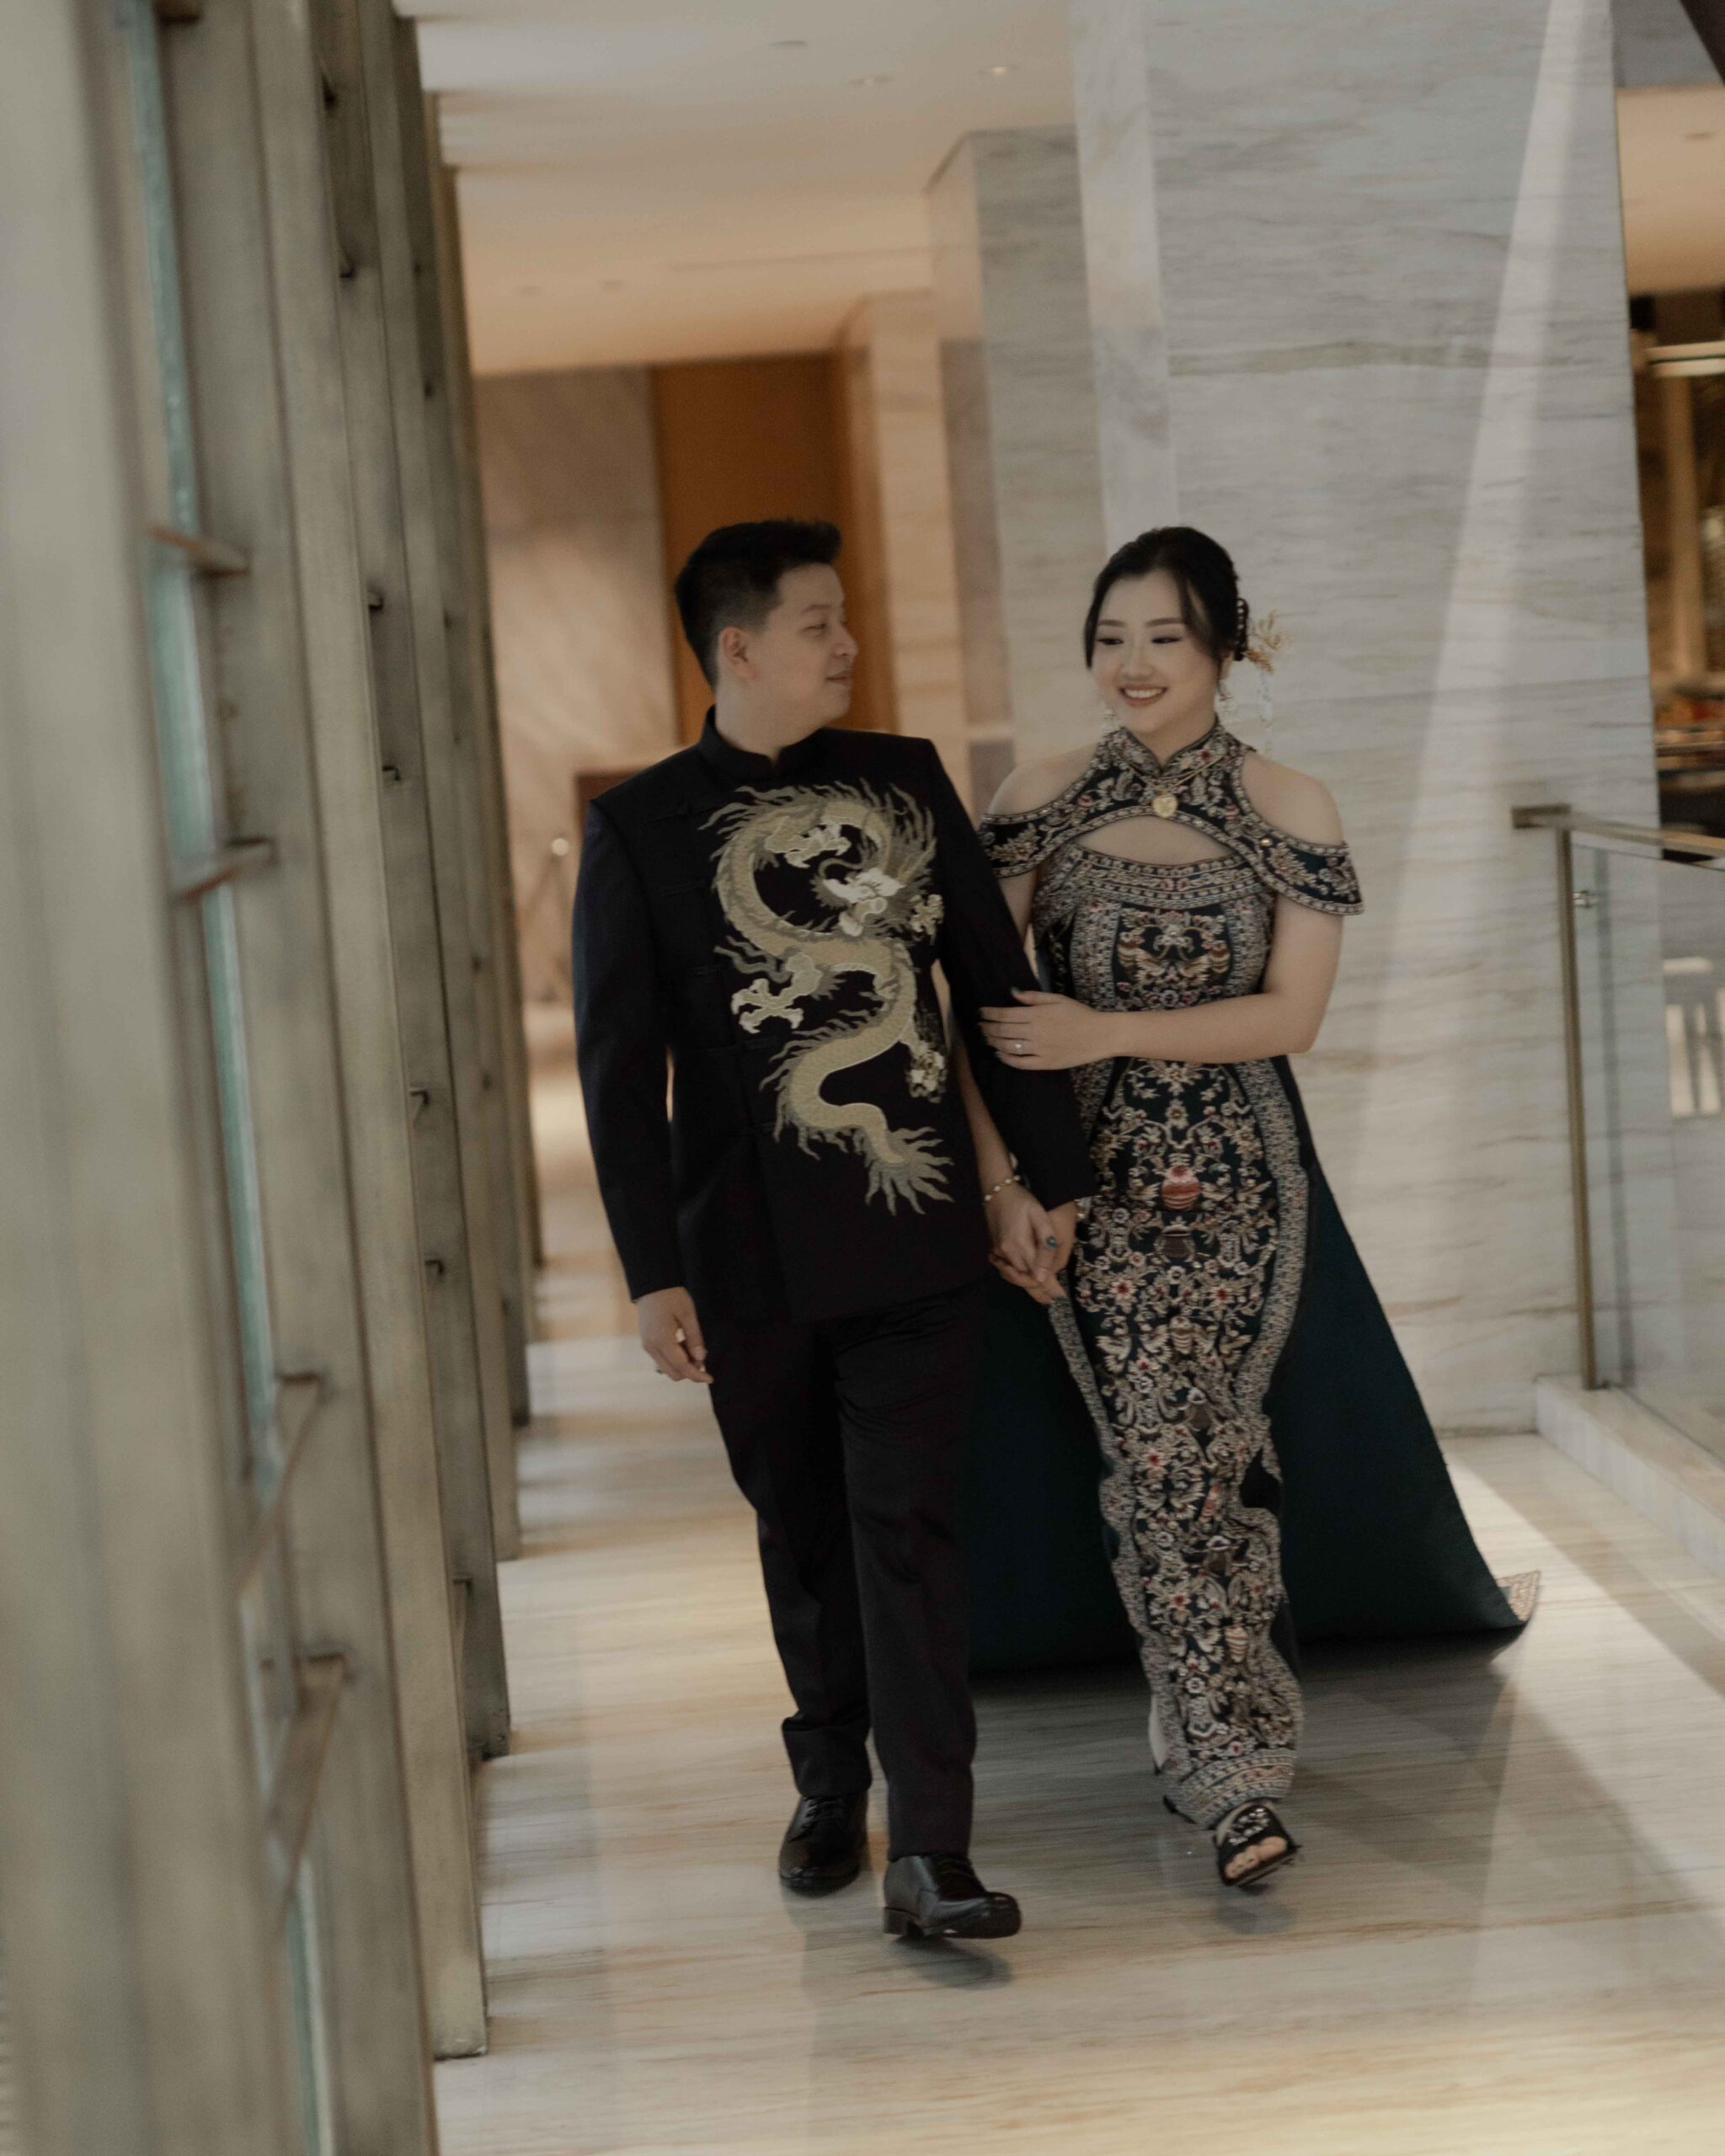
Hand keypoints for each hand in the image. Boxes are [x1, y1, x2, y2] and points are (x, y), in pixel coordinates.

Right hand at [636, 1286, 711, 1383]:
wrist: (651, 1285)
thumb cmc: (671, 1296)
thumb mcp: (688, 1314)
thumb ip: (694, 1338)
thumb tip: (701, 1359)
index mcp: (662, 1340)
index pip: (681, 1367)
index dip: (697, 1375)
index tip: (711, 1378)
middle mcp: (651, 1347)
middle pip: (673, 1373)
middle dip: (690, 1370)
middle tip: (700, 1353)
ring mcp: (647, 1346)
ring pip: (667, 1368)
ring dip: (682, 1364)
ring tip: (691, 1343)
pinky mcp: (647, 1343)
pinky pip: (662, 1359)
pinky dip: (674, 1358)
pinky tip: (681, 1342)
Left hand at [980, 990, 1114, 1071]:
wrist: (1100, 1034)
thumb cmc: (1079, 1014)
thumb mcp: (1057, 999)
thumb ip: (1033, 997)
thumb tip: (1012, 992)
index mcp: (1037, 1014)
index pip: (1005, 1014)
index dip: (989, 1014)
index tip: (981, 1013)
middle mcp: (1035, 1032)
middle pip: (1003, 1031)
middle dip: (987, 1028)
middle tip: (980, 1026)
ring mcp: (1039, 1049)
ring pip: (1007, 1047)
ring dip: (993, 1042)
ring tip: (986, 1038)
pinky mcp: (1045, 1063)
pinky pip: (1020, 1063)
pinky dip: (1007, 1059)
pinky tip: (999, 1055)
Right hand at [986, 1186, 1076, 1305]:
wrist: (997, 1191)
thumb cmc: (1023, 1201)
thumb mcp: (1040, 1218)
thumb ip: (1046, 1246)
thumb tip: (1043, 1276)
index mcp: (1020, 1247)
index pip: (1037, 1275)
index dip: (1050, 1288)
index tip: (1061, 1298)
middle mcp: (1007, 1254)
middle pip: (1025, 1280)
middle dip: (1040, 1291)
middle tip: (1055, 1299)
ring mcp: (998, 1253)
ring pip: (1014, 1277)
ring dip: (1028, 1285)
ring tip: (1044, 1294)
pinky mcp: (994, 1250)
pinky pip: (1006, 1269)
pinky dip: (1016, 1276)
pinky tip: (1025, 1278)